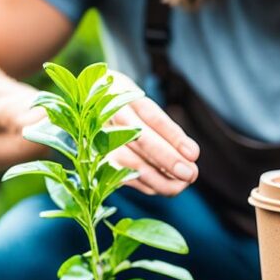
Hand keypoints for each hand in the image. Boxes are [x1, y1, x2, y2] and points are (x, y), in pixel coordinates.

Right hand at [104, 72, 199, 195]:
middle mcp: (105, 114)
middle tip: (191, 174)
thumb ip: (166, 130)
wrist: (86, 108)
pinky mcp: (95, 162)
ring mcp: (95, 139)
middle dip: (167, 160)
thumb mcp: (143, 107)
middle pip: (139, 139)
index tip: (194, 154)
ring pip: (129, 163)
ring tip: (183, 183)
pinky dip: (148, 185)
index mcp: (121, 93)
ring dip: (159, 179)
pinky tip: (166, 186)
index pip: (150, 115)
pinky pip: (123, 178)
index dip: (173, 136)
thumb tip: (191, 155)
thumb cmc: (125, 109)